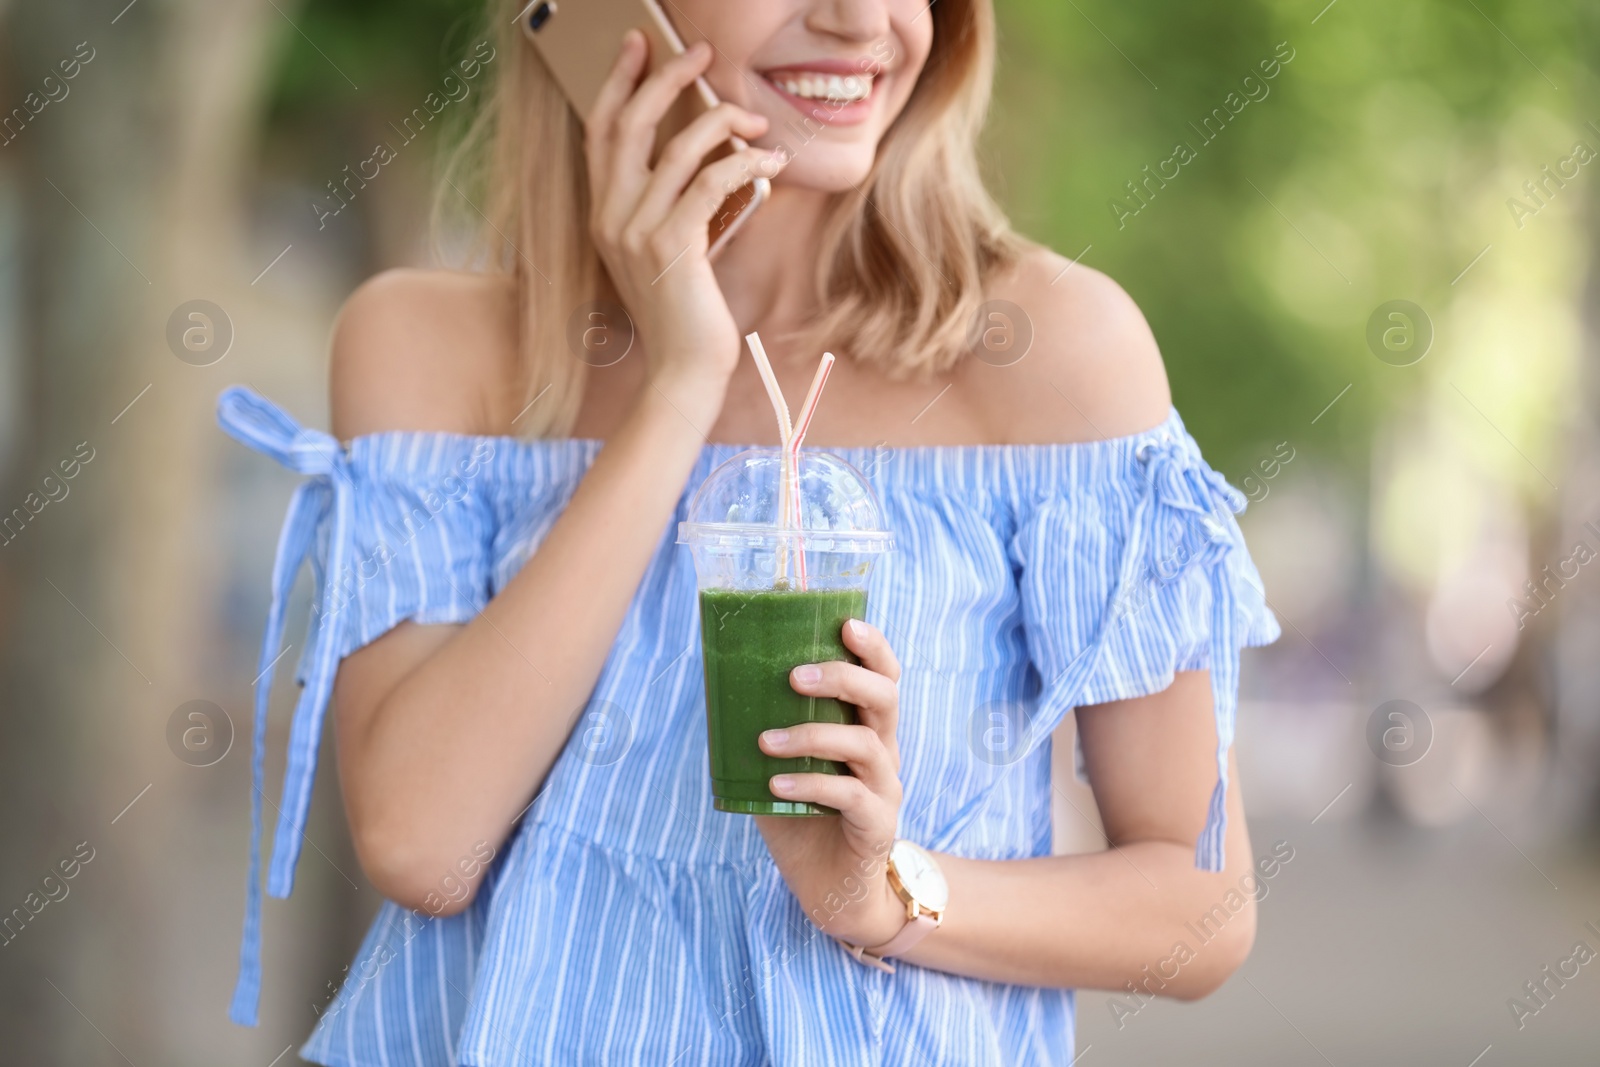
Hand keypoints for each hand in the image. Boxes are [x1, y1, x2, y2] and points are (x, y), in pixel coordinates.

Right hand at [584, 32, 787, 414]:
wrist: (684, 369)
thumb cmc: (685, 311)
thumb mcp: (669, 250)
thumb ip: (672, 206)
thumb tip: (710, 157)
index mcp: (603, 214)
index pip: (601, 131)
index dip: (617, 82)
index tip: (639, 45)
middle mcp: (610, 217)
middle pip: (630, 124)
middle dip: (666, 78)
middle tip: (699, 52)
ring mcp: (636, 232)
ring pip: (676, 149)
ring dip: (720, 121)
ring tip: (754, 120)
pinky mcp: (671, 247)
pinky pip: (709, 183)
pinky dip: (743, 164)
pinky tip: (769, 163)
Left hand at [753, 619, 908, 948]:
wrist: (830, 891)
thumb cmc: (804, 821)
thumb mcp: (779, 769)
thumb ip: (762, 734)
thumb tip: (716, 692)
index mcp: (866, 729)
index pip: (884, 676)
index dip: (872, 647)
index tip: (845, 622)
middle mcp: (883, 752)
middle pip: (885, 697)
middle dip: (842, 677)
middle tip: (794, 676)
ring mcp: (885, 788)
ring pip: (865, 743)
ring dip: (811, 734)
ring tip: (765, 741)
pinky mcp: (877, 825)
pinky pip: (850, 794)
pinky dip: (811, 783)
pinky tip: (775, 784)